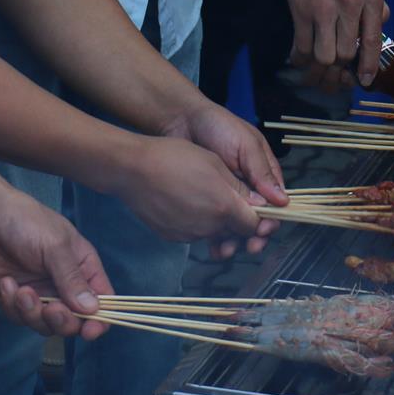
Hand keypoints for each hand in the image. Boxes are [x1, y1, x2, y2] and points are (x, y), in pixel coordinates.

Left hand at [0, 187, 112, 337]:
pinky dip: (12, 304)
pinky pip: (18, 317)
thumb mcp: (55, 246)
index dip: (100, 320)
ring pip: (45, 325)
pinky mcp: (13, 300)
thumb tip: (93, 310)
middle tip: (50, 309)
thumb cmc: (27, 221)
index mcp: (83, 269)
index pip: (102, 302)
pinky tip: (6, 282)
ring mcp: (39, 294)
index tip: (90, 330)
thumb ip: (72, 279)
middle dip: (62, 321)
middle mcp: (63, 286)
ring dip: (33, 312)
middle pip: (73, 321)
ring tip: (22, 291)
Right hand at [119, 136, 262, 241]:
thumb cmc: (173, 158)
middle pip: (234, 232)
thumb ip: (241, 189)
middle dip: (238, 220)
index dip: (259, 218)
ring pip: (213, 233)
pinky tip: (186, 202)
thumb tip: (262, 203)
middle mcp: (208, 227)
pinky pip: (193, 233)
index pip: (253, 225)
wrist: (132, 168)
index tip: (259, 208)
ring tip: (205, 196)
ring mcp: (188, 234)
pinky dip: (196, 222)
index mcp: (223, 208)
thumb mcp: (214, 164)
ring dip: (216, 221)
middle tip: (231, 200)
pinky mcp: (171, 236)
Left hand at [163, 103, 287, 255]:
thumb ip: (261, 171)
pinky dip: (215, 236)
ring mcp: (226, 195)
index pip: (276, 203)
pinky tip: (211, 247)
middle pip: (257, 219)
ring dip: (234, 240)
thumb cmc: (219, 127)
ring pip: (236, 224)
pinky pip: (215, 222)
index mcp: (263, 173)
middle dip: (254, 235)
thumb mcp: (245, 145)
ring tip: (225, 250)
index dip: (272, 220)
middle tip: (248, 247)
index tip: (264, 231)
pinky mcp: (207, 200)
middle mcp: (248, 187)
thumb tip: (283, 201)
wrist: (181, 120)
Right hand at [278, 0, 386, 86]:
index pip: (372, 40)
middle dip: (342, 69)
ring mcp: (323, 9)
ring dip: (321, 68)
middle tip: (338, 75)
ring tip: (319, 71)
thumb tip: (380, 29)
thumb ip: (377, 6)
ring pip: (324, 56)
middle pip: (346, 53)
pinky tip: (302, 59)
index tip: (364, 81)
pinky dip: (301, 59)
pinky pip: (302, 46)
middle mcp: (349, 5)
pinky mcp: (301, 11)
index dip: (368, 66)